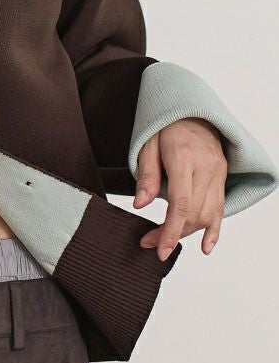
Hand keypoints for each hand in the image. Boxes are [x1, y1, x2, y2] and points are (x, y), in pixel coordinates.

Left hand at [133, 117, 227, 260]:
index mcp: (184, 158)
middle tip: (150, 243)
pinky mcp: (222, 179)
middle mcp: (206, 167)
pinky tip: (205, 247)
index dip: (170, 230)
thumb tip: (139, 205)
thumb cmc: (165, 128)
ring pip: (208, 214)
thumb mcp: (148, 145)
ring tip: (165, 240)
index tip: (159, 249)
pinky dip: (214, 231)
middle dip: (172, 234)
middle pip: (194, 213)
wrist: (192, 113)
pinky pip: (221, 209)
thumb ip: (146, 176)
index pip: (181, 203)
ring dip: (187, 233)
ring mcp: (218, 174)